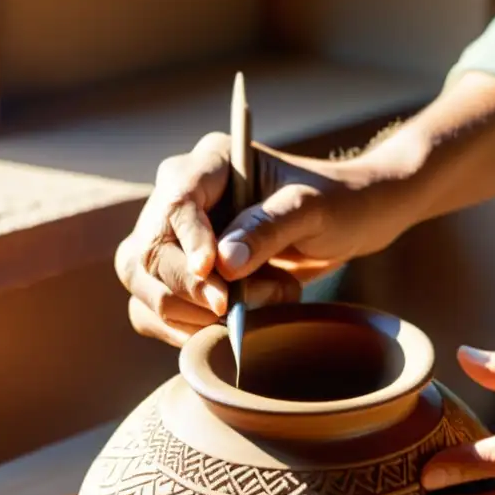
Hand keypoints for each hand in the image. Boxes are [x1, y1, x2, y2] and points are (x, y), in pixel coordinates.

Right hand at [116, 132, 371, 346]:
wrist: (351, 223)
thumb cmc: (337, 203)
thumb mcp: (314, 209)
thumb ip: (269, 228)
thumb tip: (222, 263)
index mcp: (210, 164)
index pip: (177, 200)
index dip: (188, 240)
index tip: (213, 273)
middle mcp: (181, 197)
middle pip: (149, 250)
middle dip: (193, 289)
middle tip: (240, 306)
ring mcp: (175, 239)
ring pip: (143, 283)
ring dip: (193, 313)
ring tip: (258, 305)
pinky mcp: (180, 276)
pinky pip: (152, 310)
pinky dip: (184, 329)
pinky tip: (226, 330)